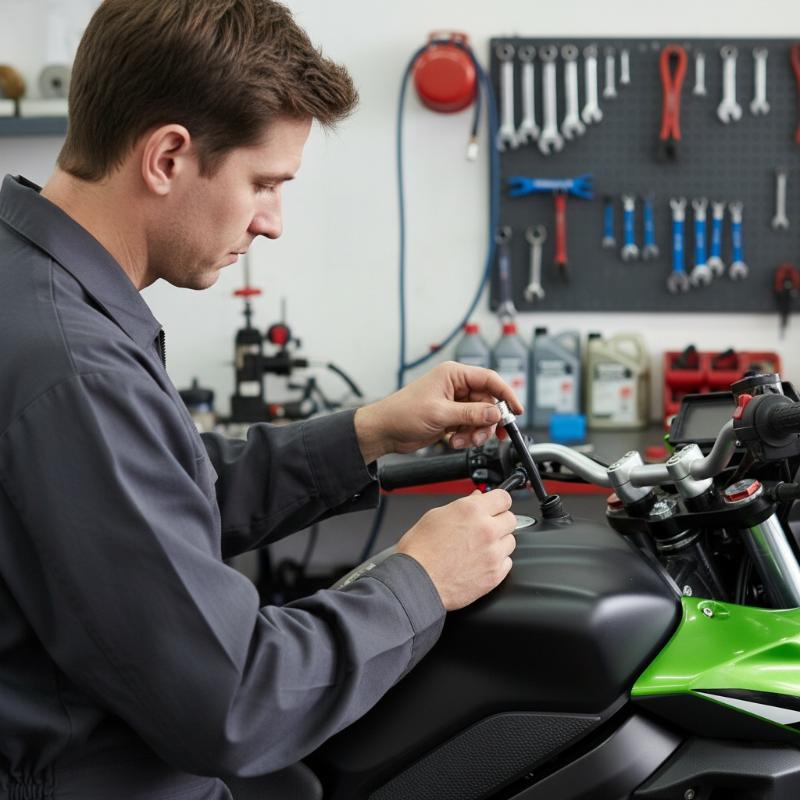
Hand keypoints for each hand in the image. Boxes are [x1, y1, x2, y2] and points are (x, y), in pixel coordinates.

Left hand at [354, 361, 522, 461]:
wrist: (385, 431)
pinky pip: (471, 426)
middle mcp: (456, 386)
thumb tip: (496, 413)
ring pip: (481, 417)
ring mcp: (454, 403)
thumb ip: (471, 414)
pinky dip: (467, 436)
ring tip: (462, 440)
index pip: (490, 379)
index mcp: (454, 375)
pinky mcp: (451, 417)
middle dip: (488, 422)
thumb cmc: (403, 413)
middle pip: (488, 402)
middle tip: (484, 435)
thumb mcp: (440, 413)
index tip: (516, 411)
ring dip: (476, 432)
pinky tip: (453, 441)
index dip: (506, 394)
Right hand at [395, 489, 516, 610]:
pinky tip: (479, 563)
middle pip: (511, 519)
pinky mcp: (495, 574)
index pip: (503, 497)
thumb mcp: (435, 516)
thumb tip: (475, 498)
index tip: (495, 507)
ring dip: (498, 543)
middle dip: (499, 522)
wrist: (417, 582)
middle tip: (483, 529)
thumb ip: (462, 505)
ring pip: (510, 541)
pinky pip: (507, 563)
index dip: (498, 502)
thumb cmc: (419, 551)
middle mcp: (487, 530)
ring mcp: (493, 553)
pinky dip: (497, 562)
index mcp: (472, 511)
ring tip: (478, 549)